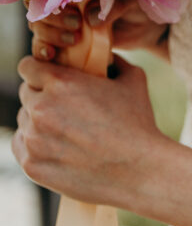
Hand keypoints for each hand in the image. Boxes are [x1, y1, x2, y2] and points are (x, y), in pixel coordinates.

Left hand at [12, 53, 168, 206]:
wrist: (137, 170)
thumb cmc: (137, 122)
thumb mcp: (132, 78)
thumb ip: (113, 61)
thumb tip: (105, 55)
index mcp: (61, 82)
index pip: (28, 66)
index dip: (38, 68)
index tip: (48, 75)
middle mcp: (41, 108)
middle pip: (26, 93)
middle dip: (41, 94)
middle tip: (62, 103)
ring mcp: (34, 139)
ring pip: (24, 119)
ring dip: (38, 119)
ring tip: (64, 127)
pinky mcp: (32, 166)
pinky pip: (20, 145)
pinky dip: (33, 143)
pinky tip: (54, 143)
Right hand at [26, 0, 167, 61]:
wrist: (148, 27)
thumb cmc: (141, 3)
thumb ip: (114, 4)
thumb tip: (90, 18)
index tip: (67, 3)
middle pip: (41, 4)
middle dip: (52, 16)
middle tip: (76, 24)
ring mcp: (64, 18)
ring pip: (39, 24)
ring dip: (48, 33)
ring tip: (74, 41)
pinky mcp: (65, 38)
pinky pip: (44, 43)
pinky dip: (42, 49)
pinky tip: (50, 55)